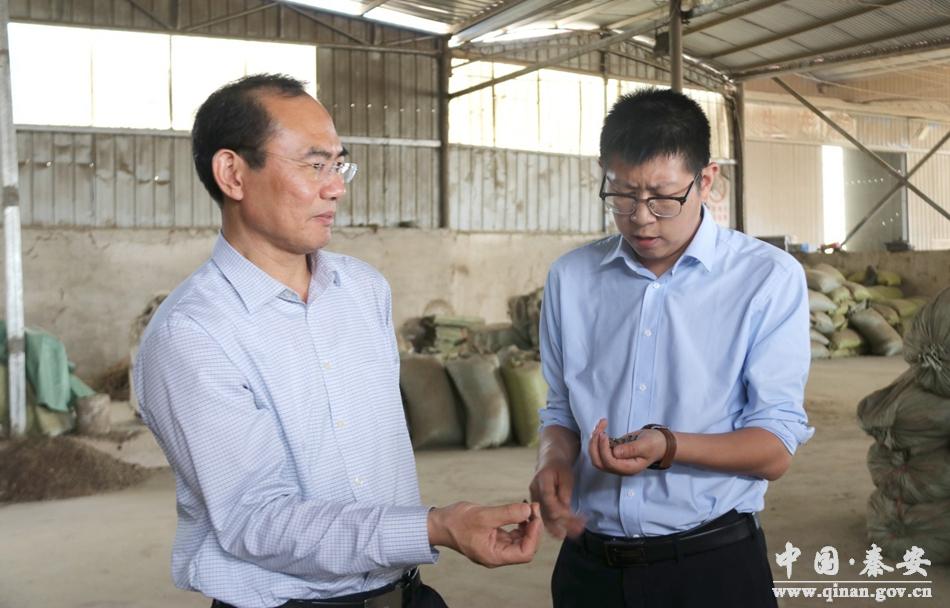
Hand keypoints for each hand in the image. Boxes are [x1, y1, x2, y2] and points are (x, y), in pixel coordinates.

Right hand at [427, 501, 541, 566]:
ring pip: (521, 540)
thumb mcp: (483, 515)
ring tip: (529, 508)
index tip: (534, 517)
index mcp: (494, 556)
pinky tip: (520, 512)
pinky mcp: (494, 539)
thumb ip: (507, 513)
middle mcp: (497, 555)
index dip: (534, 536)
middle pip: (525, 547)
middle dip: (533, 528)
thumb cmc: (456, 522)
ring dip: (528, 525)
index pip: (524, 553)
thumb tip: (528, 510)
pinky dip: (520, 523)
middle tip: (533, 508)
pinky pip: (513, 534)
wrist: (440, 523)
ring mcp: (496, 547)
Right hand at [529, 460, 585, 538]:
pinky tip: (564, 532)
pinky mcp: (537, 505)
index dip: (561, 511)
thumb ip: (565, 490)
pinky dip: (555, 526)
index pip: (548, 500)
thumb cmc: (559, 467)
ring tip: (573, 534)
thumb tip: (565, 506)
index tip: (575, 517)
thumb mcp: (566, 474)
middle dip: (563, 523)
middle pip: (546, 511)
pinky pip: (545, 517)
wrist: (549, 462)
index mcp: (541, 480)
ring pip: (545, 517)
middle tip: (578, 529)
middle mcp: (534, 491)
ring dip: (559, 528)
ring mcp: (534, 499)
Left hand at [588, 418, 665, 475]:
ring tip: (601, 425)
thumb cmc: (655, 444)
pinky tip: (603, 424)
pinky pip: (600, 448)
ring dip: (594, 440)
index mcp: (628, 468)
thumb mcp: (646, 445)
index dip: (603, 450)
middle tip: (599, 430)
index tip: (604, 435)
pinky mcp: (613, 452)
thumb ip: (631, 449)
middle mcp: (619, 467)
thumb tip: (615, 452)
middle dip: (594, 446)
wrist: (660, 442)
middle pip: (598, 462)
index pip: (609, 463)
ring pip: (596, 455)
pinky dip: (597, 436)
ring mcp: (615, 461)